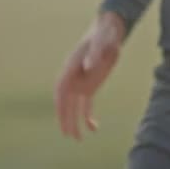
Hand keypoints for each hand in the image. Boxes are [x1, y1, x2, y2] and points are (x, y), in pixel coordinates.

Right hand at [55, 12, 125, 140]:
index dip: (59, 102)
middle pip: (65, 101)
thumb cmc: (104, 34)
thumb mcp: (101, 41)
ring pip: (74, 106)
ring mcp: (81, 83)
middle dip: (65, 118)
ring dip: (74, 121)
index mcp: (70, 66)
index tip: (60, 114)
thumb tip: (88, 66)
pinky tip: (93, 128)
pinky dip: (88, 116)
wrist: (110, 30)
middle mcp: (73, 77)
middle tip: (68, 134)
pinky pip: (86, 105)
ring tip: (77, 138)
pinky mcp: (91, 86)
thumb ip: (95, 53)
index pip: (60, 88)